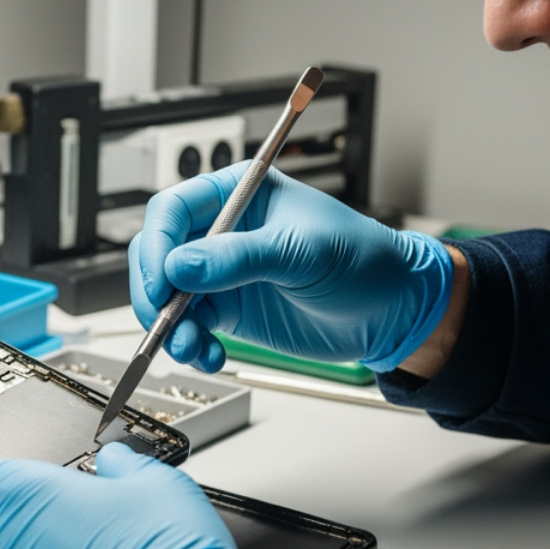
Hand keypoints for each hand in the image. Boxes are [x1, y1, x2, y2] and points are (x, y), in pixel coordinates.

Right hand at [129, 164, 452, 372]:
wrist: (393, 310)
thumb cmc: (363, 259)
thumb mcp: (301, 252)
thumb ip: (238, 258)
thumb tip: (180, 265)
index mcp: (240, 193)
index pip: (174, 210)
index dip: (158, 245)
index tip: (160, 281)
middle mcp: (224, 230)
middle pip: (161, 253)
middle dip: (155, 291)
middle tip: (162, 321)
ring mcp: (224, 272)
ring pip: (170, 296)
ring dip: (171, 325)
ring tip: (190, 347)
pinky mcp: (231, 309)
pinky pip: (191, 326)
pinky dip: (191, 344)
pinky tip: (209, 355)